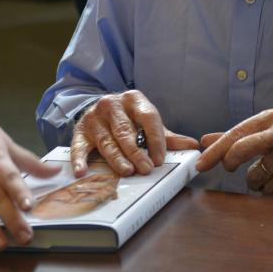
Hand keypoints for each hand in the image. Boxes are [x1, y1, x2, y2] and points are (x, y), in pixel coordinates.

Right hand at [70, 90, 197, 177]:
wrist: (99, 109)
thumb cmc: (129, 119)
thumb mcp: (147, 123)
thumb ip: (168, 137)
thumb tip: (193, 146)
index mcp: (134, 99)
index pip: (148, 117)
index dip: (155, 139)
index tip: (160, 159)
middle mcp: (112, 104)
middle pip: (126, 131)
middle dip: (136, 152)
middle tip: (146, 169)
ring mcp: (94, 117)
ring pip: (107, 141)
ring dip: (117, 158)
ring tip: (127, 171)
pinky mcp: (79, 131)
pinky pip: (79, 146)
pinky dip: (80, 160)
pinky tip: (82, 172)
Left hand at [195, 108, 272, 198]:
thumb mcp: (268, 133)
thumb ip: (236, 136)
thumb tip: (205, 140)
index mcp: (272, 117)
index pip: (236, 133)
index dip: (215, 151)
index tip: (200, 164)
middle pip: (241, 148)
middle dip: (229, 162)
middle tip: (228, 168)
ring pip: (255, 174)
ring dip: (257, 180)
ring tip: (271, 173)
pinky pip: (269, 188)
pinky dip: (270, 189)